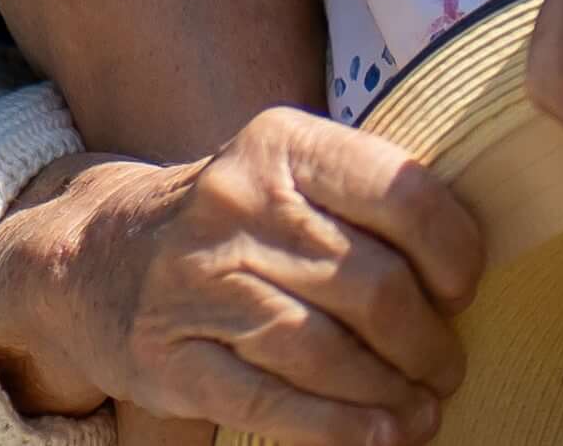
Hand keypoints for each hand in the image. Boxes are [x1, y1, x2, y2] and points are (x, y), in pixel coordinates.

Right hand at [0, 107, 486, 445]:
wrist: (94, 255)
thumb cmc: (230, 219)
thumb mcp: (288, 172)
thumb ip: (366, 199)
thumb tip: (468, 264)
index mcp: (282, 145)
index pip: (401, 194)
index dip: (453, 253)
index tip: (464, 290)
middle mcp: (238, 206)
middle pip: (371, 287)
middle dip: (427, 340)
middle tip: (446, 366)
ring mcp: (199, 285)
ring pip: (326, 351)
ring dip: (390, 392)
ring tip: (423, 410)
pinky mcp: (172, 359)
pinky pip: (271, 402)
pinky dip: (336, 428)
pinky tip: (378, 437)